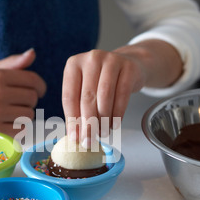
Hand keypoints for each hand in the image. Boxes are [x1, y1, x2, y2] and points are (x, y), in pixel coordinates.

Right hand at [0, 49, 46, 136]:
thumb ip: (11, 64)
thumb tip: (32, 53)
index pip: (33, 80)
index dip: (40, 86)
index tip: (39, 90)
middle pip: (32, 98)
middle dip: (28, 100)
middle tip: (15, 102)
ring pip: (29, 115)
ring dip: (23, 115)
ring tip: (8, 113)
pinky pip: (21, 130)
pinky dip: (17, 128)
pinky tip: (5, 124)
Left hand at [62, 41, 181, 145]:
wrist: (130, 65)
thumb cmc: (102, 81)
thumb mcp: (86, 90)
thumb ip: (78, 109)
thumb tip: (75, 136)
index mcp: (73, 65)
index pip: (69, 96)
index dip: (71, 119)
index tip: (75, 137)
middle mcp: (91, 59)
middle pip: (87, 97)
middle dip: (88, 123)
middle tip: (89, 140)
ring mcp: (111, 60)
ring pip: (104, 96)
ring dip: (103, 120)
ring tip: (103, 133)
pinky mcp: (129, 67)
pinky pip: (122, 94)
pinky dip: (118, 113)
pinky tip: (115, 124)